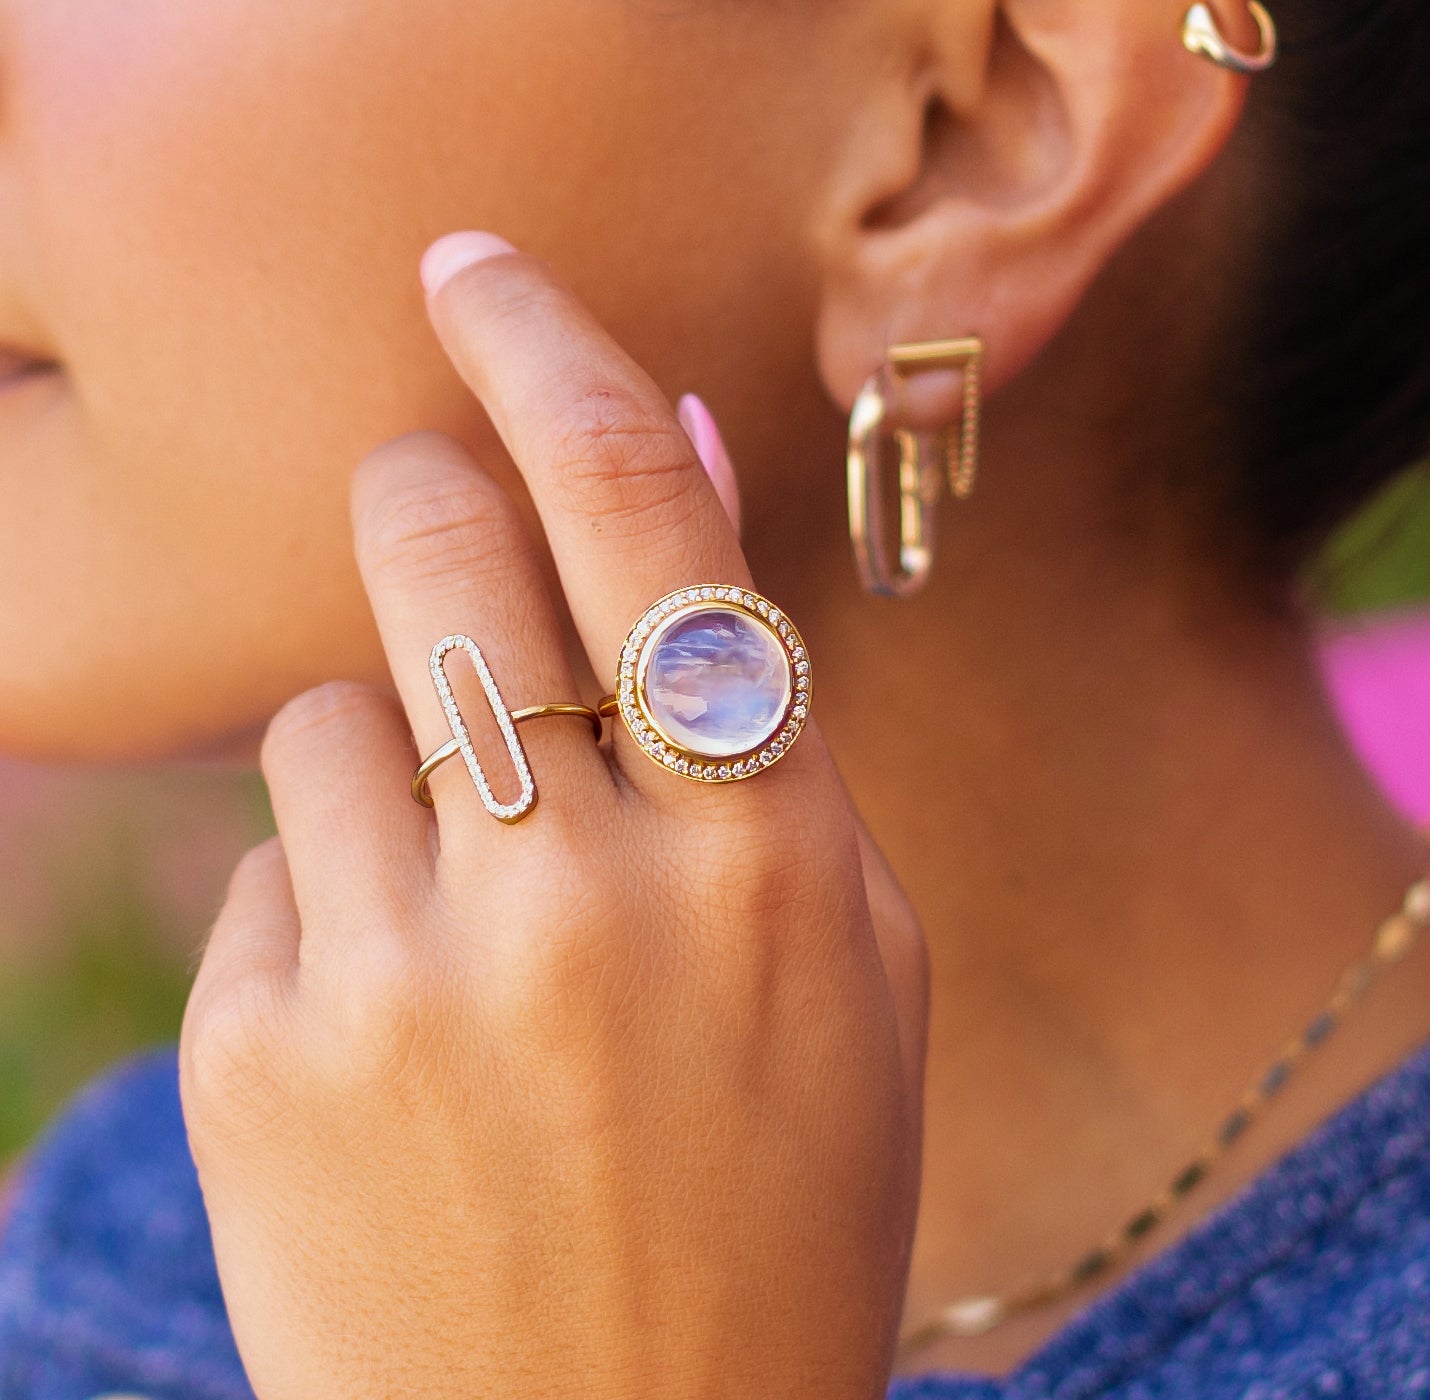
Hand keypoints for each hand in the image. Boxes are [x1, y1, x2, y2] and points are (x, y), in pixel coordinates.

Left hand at [179, 233, 928, 1399]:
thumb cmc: (769, 1194)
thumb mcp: (842, 952)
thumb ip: (762, 711)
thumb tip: (683, 454)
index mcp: (768, 856)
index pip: (640, 515)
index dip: (553, 355)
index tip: (476, 269)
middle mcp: (587, 893)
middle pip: (438, 545)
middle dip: (420, 495)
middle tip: (424, 503)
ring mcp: (408, 977)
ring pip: (327, 712)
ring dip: (387, 759)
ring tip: (461, 912)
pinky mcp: (266, 1057)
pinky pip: (263, 868)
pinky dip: (324, 904)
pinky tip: (396, 1035)